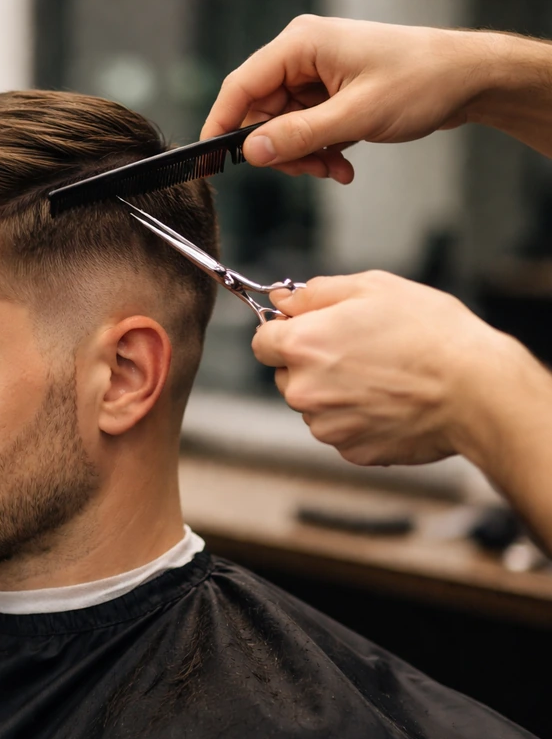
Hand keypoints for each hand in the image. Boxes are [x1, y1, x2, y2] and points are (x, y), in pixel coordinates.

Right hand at [201, 15, 490, 182]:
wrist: (468, 79)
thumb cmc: (422, 80)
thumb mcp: (356, 116)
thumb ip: (299, 136)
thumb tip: (252, 152)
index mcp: (302, 45)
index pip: (241, 87)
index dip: (221, 125)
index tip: (209, 162)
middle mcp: (303, 57)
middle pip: (261, 114)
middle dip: (282, 151)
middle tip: (309, 169)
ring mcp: (316, 76)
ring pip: (283, 128)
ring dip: (304, 156)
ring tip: (335, 167)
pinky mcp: (328, 93)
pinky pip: (305, 130)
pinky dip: (318, 152)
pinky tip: (342, 162)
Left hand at [251, 271, 513, 465]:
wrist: (476, 389)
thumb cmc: (431, 334)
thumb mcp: (371, 288)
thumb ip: (314, 293)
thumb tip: (281, 299)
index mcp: (302, 346)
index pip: (262, 343)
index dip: (284, 333)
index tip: (308, 330)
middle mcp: (304, 391)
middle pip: (287, 376)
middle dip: (311, 364)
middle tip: (359, 351)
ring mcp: (326, 426)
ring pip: (314, 405)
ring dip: (334, 393)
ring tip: (382, 377)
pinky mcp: (351, 450)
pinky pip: (341, 430)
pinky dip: (358, 418)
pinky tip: (390, 402)